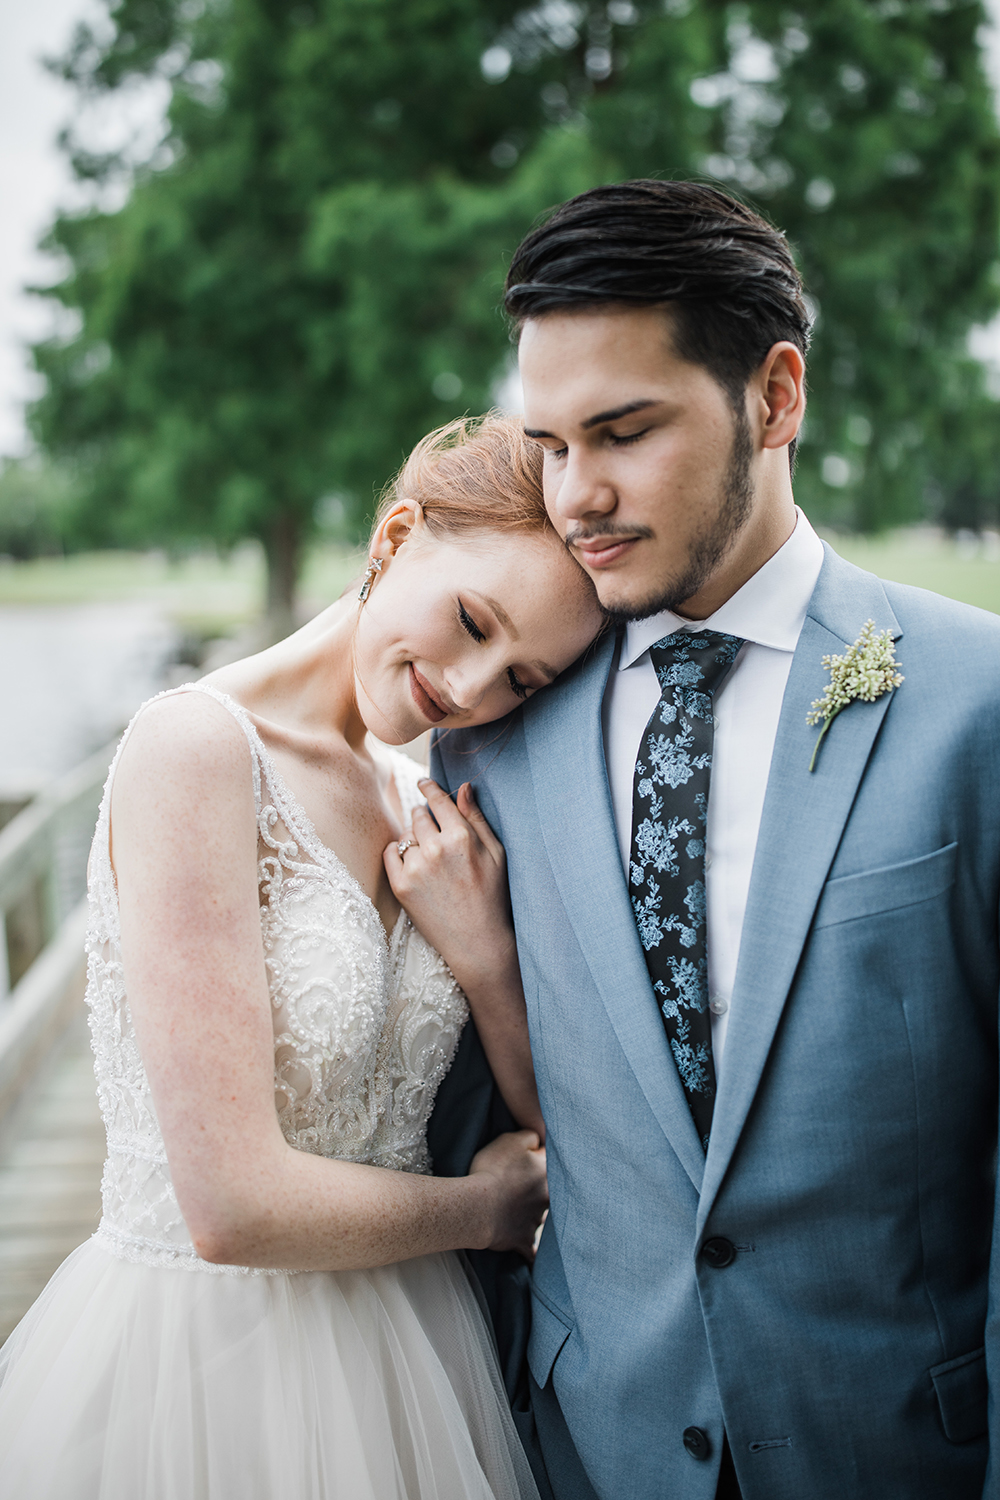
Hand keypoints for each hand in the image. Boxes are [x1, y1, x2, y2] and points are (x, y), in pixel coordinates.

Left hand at [384, 780, 517, 991]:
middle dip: (424, 817)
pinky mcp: (400, 885)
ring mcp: (416, 867)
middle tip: (434, 834)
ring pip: (406, 835)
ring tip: (431, 860)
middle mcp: (436, 848)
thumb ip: (476, 818)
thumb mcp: (495, 853)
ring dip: (414, 839)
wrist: (477, 941)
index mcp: (462, 836)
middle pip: (419, 815)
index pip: (438, 800)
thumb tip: (463, 786)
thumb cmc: (492, 895)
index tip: (423, 782)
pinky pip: (390, 853)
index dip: (429, 787)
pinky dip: (398, 854)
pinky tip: (414, 865)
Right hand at [469, 1130, 547, 1258]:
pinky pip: (532, 1251)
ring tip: (514, 1211)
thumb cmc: (492, 1170)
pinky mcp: (524, 1240)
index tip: (525, 1160)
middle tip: (519, 1187)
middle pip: (547, 1192)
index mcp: (548, 1173)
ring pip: (540, 1217)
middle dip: (537, 1189)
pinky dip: (530, 1252)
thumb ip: (531, 1137)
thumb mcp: (510, 1140)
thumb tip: (539, 1142)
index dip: (536, 1159)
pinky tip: (532, 1258)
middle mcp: (548, 1198)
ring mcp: (536, 1221)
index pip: (550, 1162)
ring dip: (531, 1215)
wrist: (477, 1205)